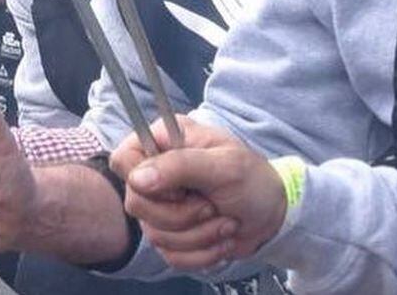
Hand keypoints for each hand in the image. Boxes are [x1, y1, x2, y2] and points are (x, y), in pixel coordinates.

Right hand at [112, 116, 285, 270]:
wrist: (272, 216)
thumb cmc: (253, 180)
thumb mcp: (224, 166)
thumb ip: (179, 166)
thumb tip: (137, 178)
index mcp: (165, 141)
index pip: (124, 159)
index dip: (143, 181)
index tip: (178, 190)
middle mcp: (157, 171)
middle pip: (136, 203)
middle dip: (181, 216)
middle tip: (211, 207)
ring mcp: (162, 204)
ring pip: (153, 233)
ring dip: (197, 236)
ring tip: (223, 222)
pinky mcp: (171, 233)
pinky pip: (169, 255)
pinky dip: (200, 253)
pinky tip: (219, 237)